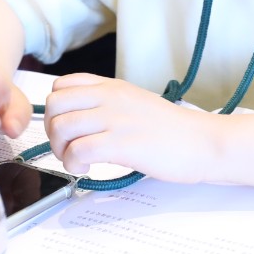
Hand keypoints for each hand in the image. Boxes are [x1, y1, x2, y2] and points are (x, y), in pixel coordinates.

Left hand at [43, 73, 216, 183]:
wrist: (201, 142)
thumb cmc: (171, 129)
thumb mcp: (134, 101)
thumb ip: (107, 102)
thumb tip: (77, 115)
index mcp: (112, 87)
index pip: (62, 84)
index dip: (56, 109)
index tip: (68, 127)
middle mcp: (110, 98)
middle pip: (54, 105)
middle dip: (52, 130)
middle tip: (68, 147)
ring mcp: (115, 120)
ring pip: (61, 127)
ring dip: (61, 151)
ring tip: (78, 161)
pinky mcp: (121, 144)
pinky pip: (78, 150)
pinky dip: (74, 164)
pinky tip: (87, 169)